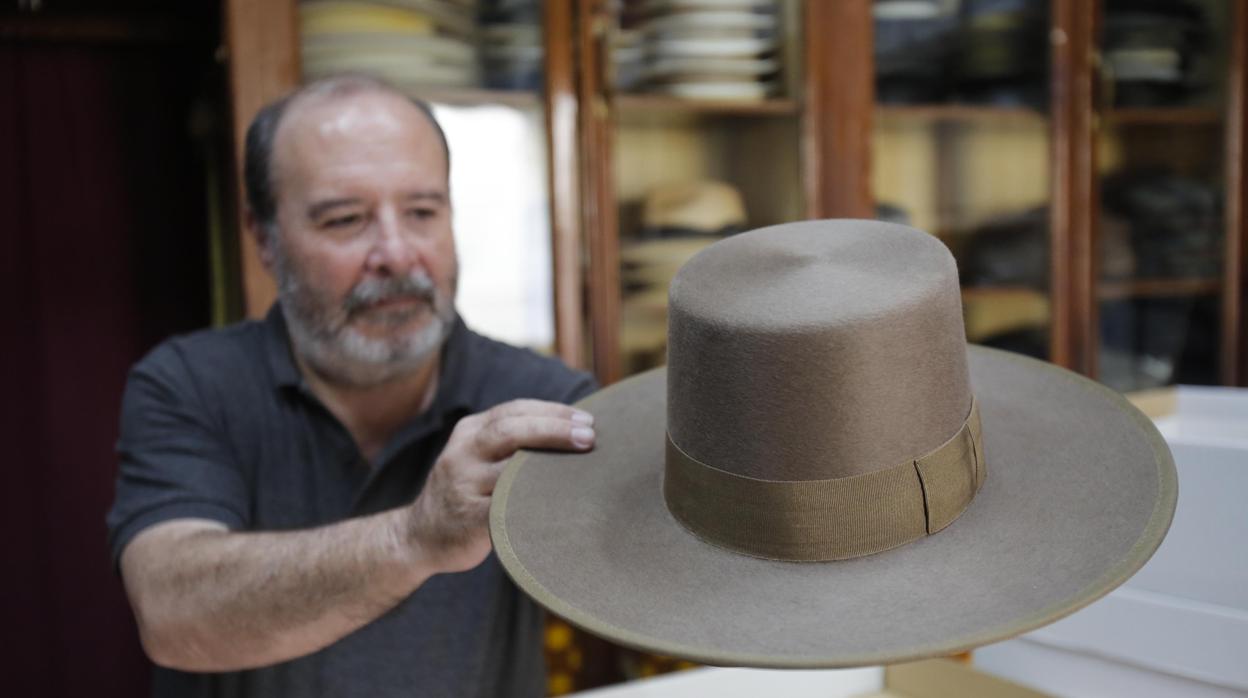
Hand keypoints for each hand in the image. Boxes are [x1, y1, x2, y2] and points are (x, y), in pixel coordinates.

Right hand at [406, 399, 594, 573]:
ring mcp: (463, 486)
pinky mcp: (469, 519)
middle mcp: (463, 453)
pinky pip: (507, 508)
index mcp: (470, 432)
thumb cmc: (467, 493)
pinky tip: (563, 504)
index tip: (588, 419)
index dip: (553, 412)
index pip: (514, 411)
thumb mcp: (477, 457)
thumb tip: (574, 432)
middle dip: (554, 430)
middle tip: (590, 437)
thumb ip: (510, 443)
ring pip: (510, 470)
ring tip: (585, 467)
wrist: (419, 536)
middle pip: (511, 431)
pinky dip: (535, 504)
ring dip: (550, 466)